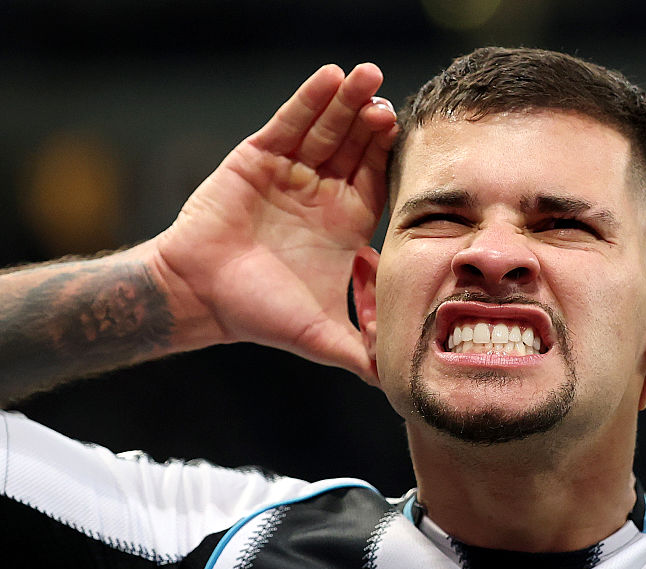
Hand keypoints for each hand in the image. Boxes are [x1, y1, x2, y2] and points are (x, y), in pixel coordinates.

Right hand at [153, 63, 396, 381]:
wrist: (204, 299)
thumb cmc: (262, 315)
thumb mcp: (323, 336)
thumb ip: (363, 355)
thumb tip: (401, 386)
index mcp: (345, 224)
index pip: (378, 182)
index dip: (392, 161)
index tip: (412, 143)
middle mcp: (322, 193)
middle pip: (356, 148)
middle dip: (373, 124)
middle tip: (392, 102)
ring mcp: (291, 173)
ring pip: (326, 130)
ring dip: (346, 102)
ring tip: (368, 76)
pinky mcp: (258, 158)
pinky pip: (289, 124)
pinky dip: (308, 101)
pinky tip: (329, 77)